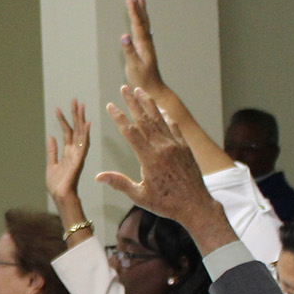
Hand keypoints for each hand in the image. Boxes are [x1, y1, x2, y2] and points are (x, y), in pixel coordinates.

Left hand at [46, 99, 89, 207]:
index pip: (67, 132)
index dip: (64, 120)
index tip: (59, 108)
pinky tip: (87, 123)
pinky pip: (84, 144)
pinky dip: (85, 134)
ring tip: (80, 106)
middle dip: (75, 115)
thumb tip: (51, 137)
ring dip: (81, 119)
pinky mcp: (79, 160)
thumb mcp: (51, 165)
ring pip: (81, 133)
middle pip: (76, 129)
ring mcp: (78, 154)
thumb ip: (52, 151)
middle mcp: (75, 151)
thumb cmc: (57, 185)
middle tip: (75, 100)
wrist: (60, 197)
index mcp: (68, 152)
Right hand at [95, 86, 230, 247]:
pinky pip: (174, 127)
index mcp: (149, 159)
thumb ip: (119, 183)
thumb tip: (97, 177)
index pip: (130, 133)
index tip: (110, 106)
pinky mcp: (185, 147)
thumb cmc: (166, 204)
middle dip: (132, 102)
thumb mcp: (139, 197)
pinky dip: (166, 116)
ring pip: (159, 119)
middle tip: (124, 88)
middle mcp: (163, 148)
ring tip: (140, 90)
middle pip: (144, 120)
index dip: (119, 118)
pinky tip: (160, 109)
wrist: (195, 205)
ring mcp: (175, 146)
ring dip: (149, 103)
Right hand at [120, 0, 163, 94]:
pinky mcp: (145, 46)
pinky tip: (140, 16)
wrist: (154, 87)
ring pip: (144, 21)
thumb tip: (124, 37)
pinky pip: (143, 28)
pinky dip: (141, 18)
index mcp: (143, 44)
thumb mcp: (134, 67)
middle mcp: (146, 40)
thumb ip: (129, 51)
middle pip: (142, 18)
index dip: (133, 9)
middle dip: (137, 4)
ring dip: (141, 8)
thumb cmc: (142, 79)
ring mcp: (146, 43)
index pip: (137, 22)